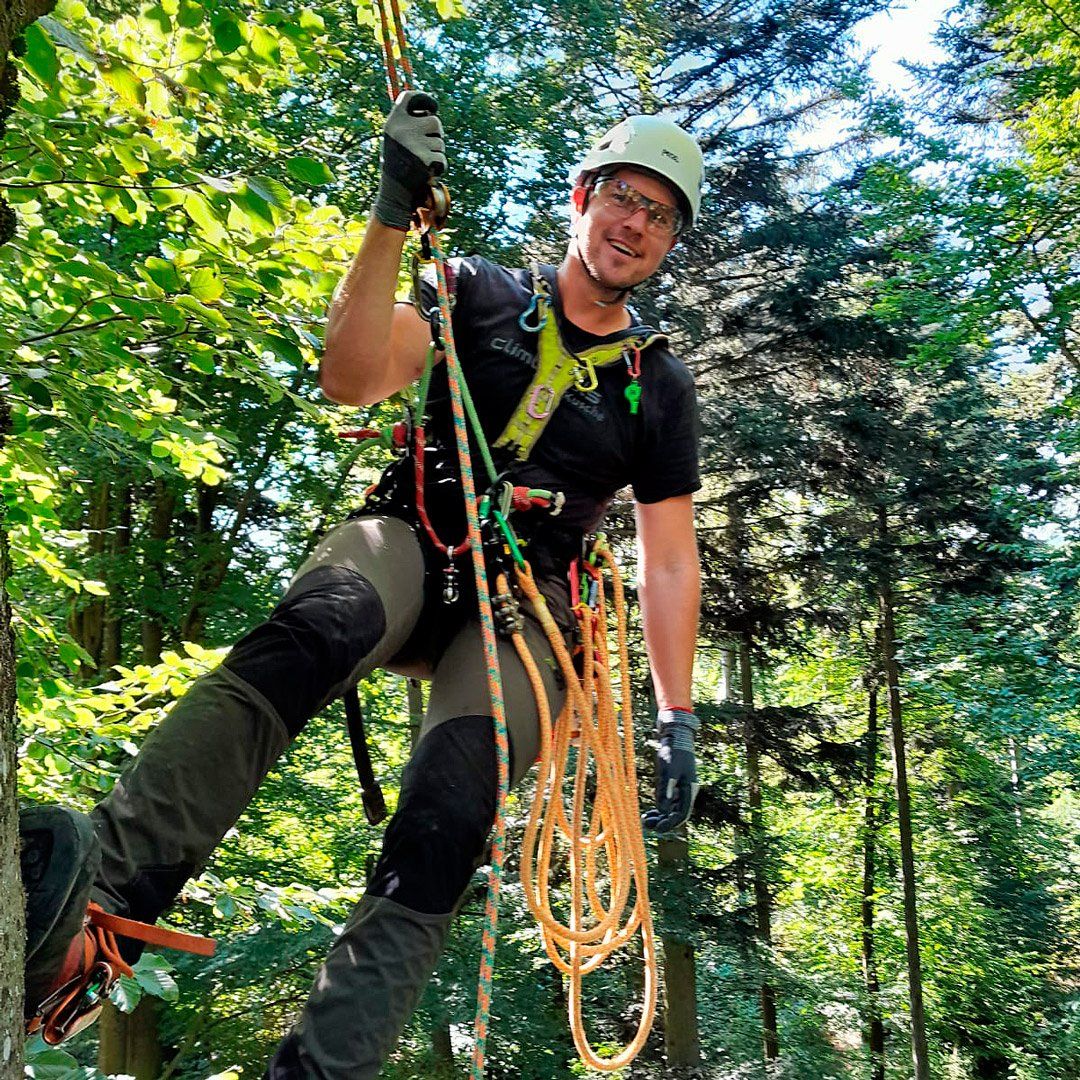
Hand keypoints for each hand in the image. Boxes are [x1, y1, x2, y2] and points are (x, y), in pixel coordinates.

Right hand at [373, 90, 446, 230]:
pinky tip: (428, 173)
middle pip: (435, 121)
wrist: (393, 193)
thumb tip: (431, 111)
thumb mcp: (396, 140)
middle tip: (426, 147)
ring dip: (437, 152)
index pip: (411, 97)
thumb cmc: (398, 165)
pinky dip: (440, 167)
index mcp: (393, 121)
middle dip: (436, 135)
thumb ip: (409, 124)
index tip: (433, 107)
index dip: (425, 99)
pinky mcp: (423, 159)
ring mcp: (412, 143)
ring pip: (440, 142)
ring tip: (423, 162)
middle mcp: (401, 129)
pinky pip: (442, 158)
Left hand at [642, 708, 699, 834]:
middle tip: (648, 826)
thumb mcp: (668, 770)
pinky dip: (659, 808)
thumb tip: (663, 810)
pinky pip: (668, 802)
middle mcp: (686, 792)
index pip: (682, 814)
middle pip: (677, 814)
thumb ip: (666, 790)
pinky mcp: (673, 785)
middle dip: (663, 822)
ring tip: (646, 820)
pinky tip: (649, 812)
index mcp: (689, 789)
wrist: (675, 736)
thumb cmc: (673, 752)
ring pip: (671, 810)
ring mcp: (680, 789)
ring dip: (660, 816)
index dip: (670, 823)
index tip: (658, 829)